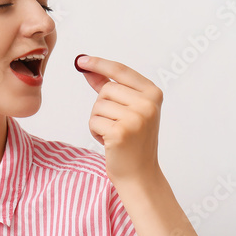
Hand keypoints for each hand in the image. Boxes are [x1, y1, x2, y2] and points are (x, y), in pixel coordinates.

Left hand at [74, 55, 163, 184]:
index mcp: (153, 94)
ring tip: (113, 134)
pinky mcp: (120, 132)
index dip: (99, 64)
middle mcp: (147, 104)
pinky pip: (93, 121)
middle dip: (102, 107)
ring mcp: (135, 118)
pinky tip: (109, 142)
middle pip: (106, 89)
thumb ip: (111, 87)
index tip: (82, 60)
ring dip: (98, 121)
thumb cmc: (133, 142)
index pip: (121, 71)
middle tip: (115, 124)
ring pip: (97, 106)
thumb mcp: (128, 110)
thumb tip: (88, 68)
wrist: (139, 174)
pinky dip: (95, 132)